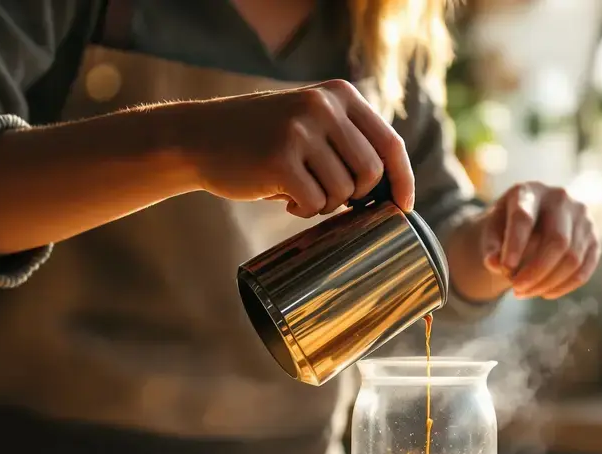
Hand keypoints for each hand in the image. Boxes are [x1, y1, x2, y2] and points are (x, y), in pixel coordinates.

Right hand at [181, 80, 413, 217]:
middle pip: (370, 173)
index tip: (403, 207)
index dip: (402, 180)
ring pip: (343, 192)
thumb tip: (393, 194)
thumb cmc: (263, 140)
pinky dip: (303, 210)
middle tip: (329, 196)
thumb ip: (349, 141)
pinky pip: (315, 204)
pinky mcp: (280, 158)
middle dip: (355, 196)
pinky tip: (284, 197)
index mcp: (340, 95)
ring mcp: (301, 130)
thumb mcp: (311, 121)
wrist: (199, 137)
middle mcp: (324, 106)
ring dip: (325, 203)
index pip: (390, 143)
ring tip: (300, 190)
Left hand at [479, 182, 599, 299]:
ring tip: (526, 292)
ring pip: (573, 258)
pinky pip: (585, 268)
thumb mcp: (492, 231)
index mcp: (530, 191)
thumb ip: (490, 246)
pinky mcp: (593, 237)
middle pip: (557, 241)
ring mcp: (582, 217)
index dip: (516, 245)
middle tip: (517, 289)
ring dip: (548, 283)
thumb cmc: (506, 226)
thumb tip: (494, 263)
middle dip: (536, 272)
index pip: (525, 218)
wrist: (529, 220)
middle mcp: (561, 198)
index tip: (505, 269)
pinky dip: (564, 286)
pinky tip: (546, 293)